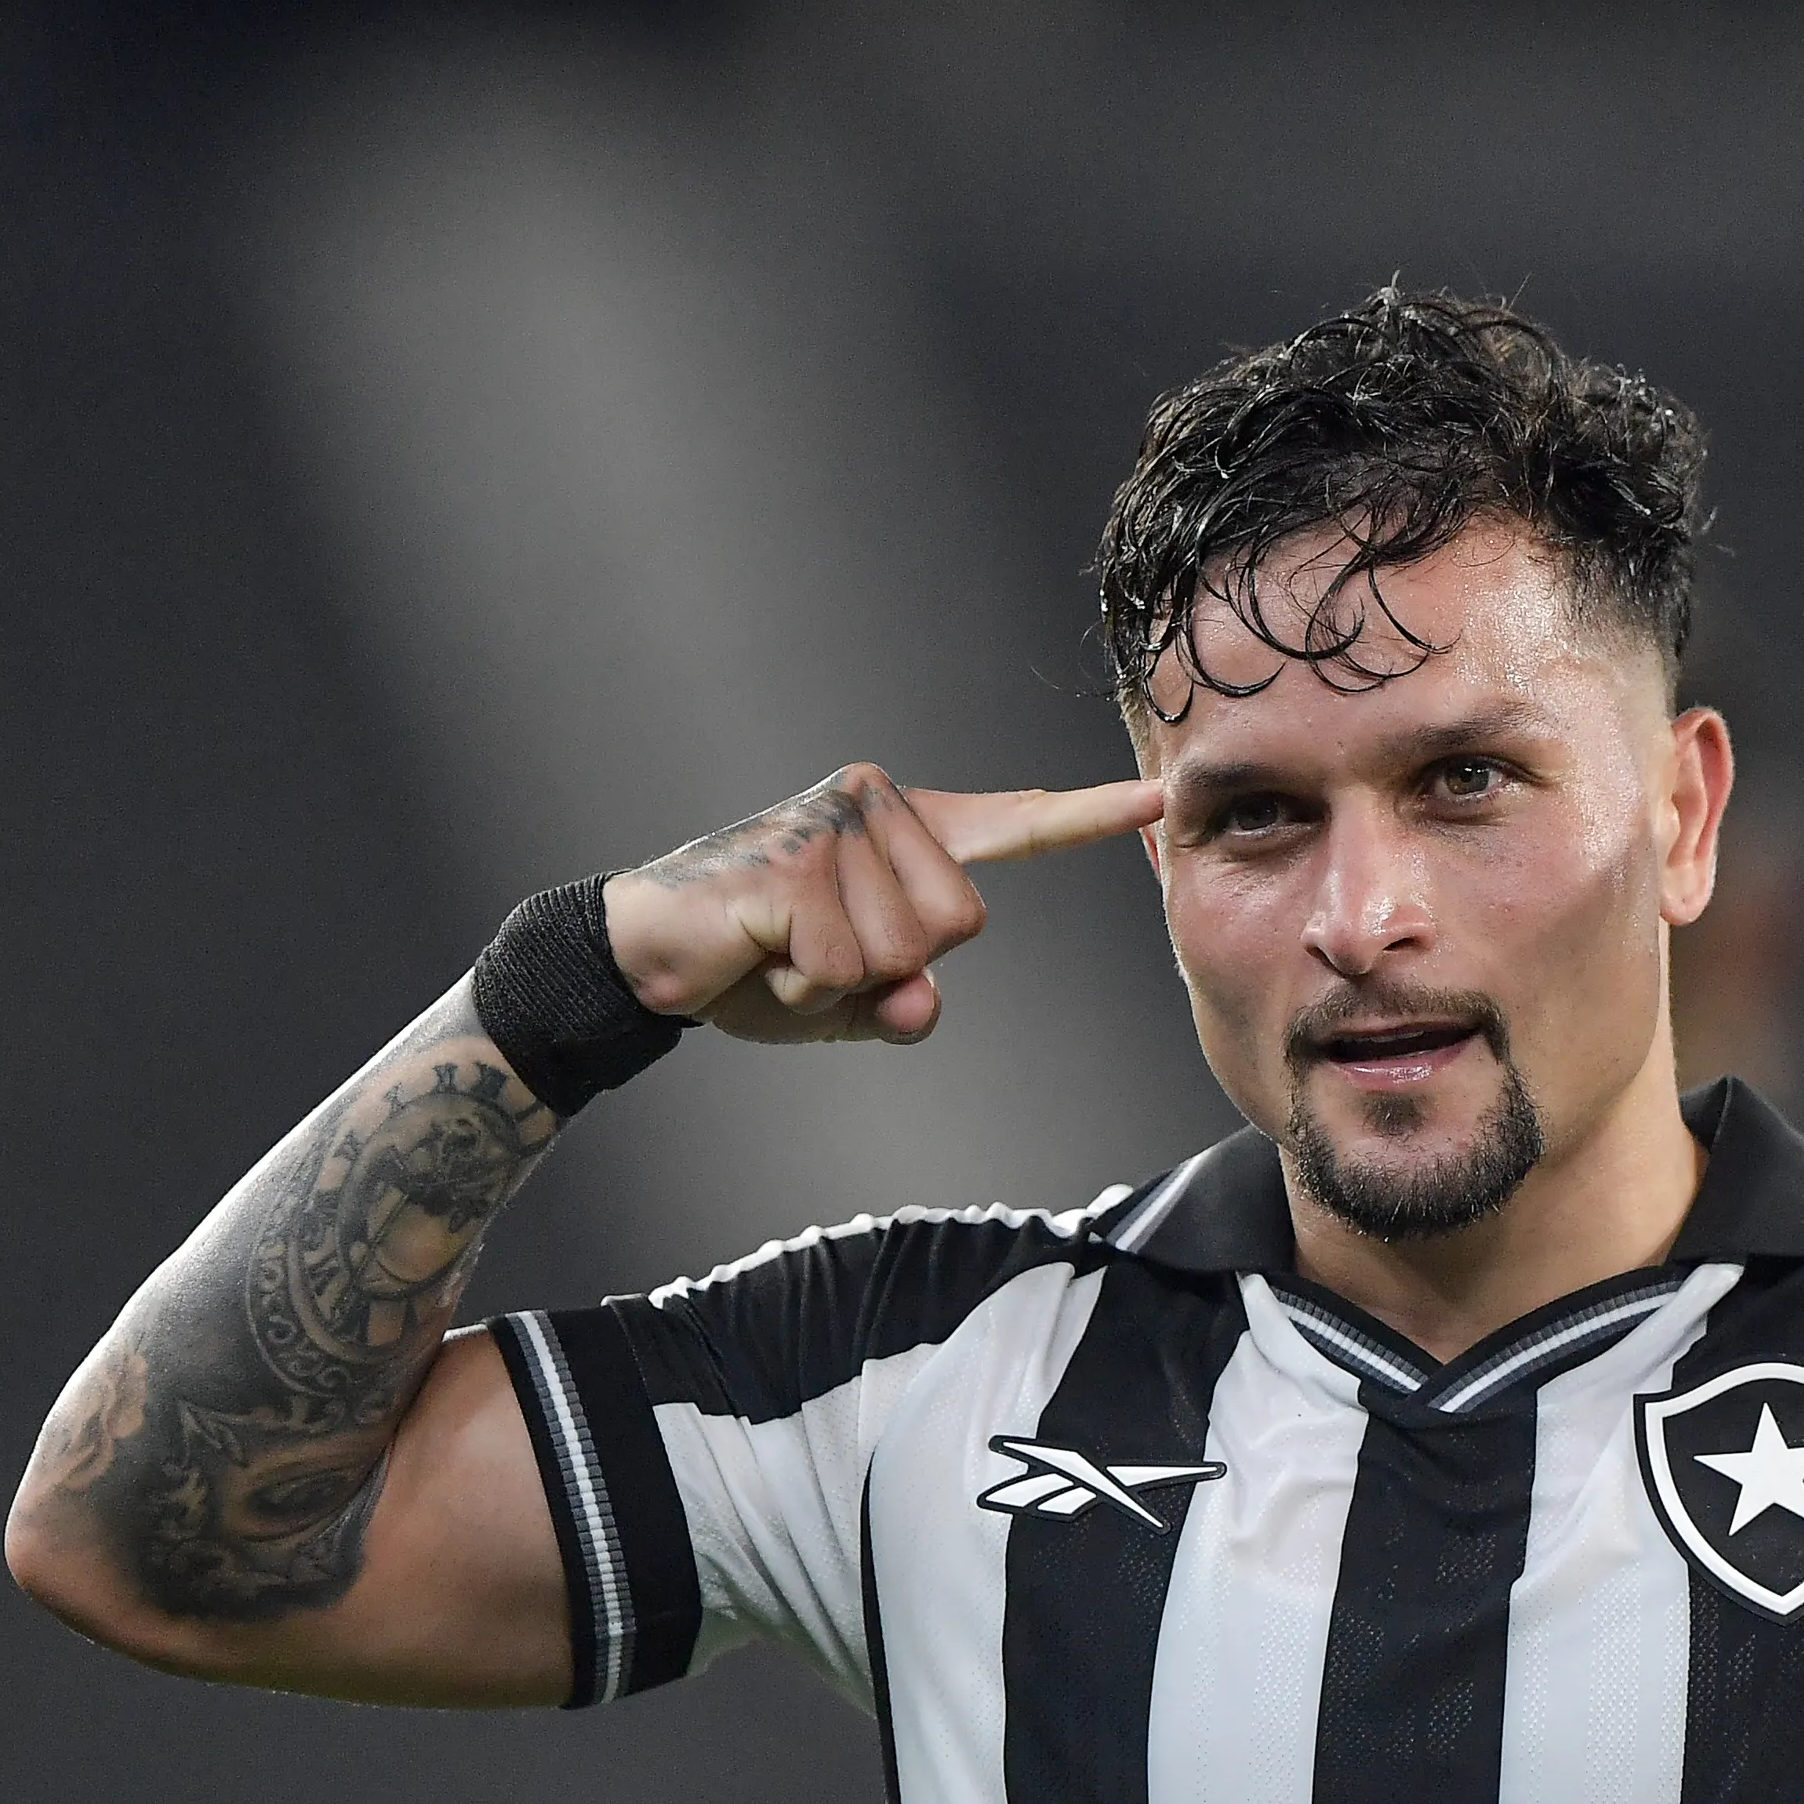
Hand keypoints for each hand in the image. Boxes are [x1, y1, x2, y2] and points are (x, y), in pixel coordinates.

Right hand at [602, 764, 1163, 1043]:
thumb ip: (899, 1003)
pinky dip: (799, 987)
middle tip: (811, 950)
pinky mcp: (796, 866)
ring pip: (905, 951)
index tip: (1160, 798)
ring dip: (838, 981)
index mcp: (906, 830)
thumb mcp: (846, 999)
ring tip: (780, 948)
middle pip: (959, 925)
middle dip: (891, 967)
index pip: (1014, 826)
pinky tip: (758, 951)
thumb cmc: (755, 964)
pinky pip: (843, 968)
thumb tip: (918, 1005)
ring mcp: (837, 828)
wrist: (643, 951)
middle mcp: (878, 806)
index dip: (1090, 816)